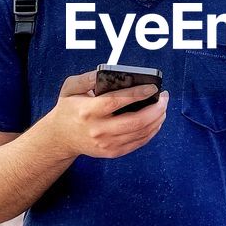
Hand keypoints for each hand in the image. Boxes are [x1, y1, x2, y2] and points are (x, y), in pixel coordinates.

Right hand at [48, 70, 168, 159]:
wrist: (60, 138)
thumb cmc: (68, 108)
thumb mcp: (70, 88)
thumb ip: (87, 78)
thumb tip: (109, 73)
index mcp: (88, 111)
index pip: (117, 101)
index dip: (138, 93)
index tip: (153, 87)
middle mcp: (98, 130)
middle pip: (135, 122)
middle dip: (156, 109)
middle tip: (164, 97)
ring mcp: (107, 144)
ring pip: (140, 133)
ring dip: (157, 119)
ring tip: (163, 107)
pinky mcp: (112, 152)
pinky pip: (138, 143)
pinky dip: (151, 131)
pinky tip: (156, 121)